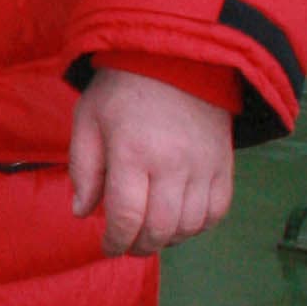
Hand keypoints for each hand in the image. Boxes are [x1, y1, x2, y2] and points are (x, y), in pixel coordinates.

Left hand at [68, 70, 234, 253]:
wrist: (176, 58)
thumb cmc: (122, 89)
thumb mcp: (88, 119)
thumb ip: (83, 168)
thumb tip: (82, 212)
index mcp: (132, 152)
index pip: (126, 216)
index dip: (115, 240)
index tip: (107, 247)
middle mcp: (172, 164)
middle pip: (160, 229)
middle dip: (139, 246)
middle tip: (127, 245)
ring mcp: (203, 166)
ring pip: (190, 225)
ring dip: (168, 239)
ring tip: (150, 234)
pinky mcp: (224, 165)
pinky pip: (216, 212)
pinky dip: (198, 226)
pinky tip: (179, 221)